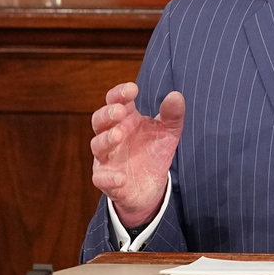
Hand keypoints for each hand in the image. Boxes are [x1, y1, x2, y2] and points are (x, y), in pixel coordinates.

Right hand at [90, 82, 184, 227]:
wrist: (151, 185)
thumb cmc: (154, 151)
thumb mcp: (169, 131)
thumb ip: (173, 114)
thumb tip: (176, 96)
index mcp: (126, 119)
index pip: (116, 101)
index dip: (120, 94)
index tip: (133, 89)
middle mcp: (111, 135)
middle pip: (99, 120)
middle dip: (107, 114)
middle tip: (120, 111)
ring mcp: (106, 157)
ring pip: (98, 146)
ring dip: (106, 140)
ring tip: (118, 135)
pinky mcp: (106, 180)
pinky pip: (102, 178)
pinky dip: (109, 178)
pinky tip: (121, 178)